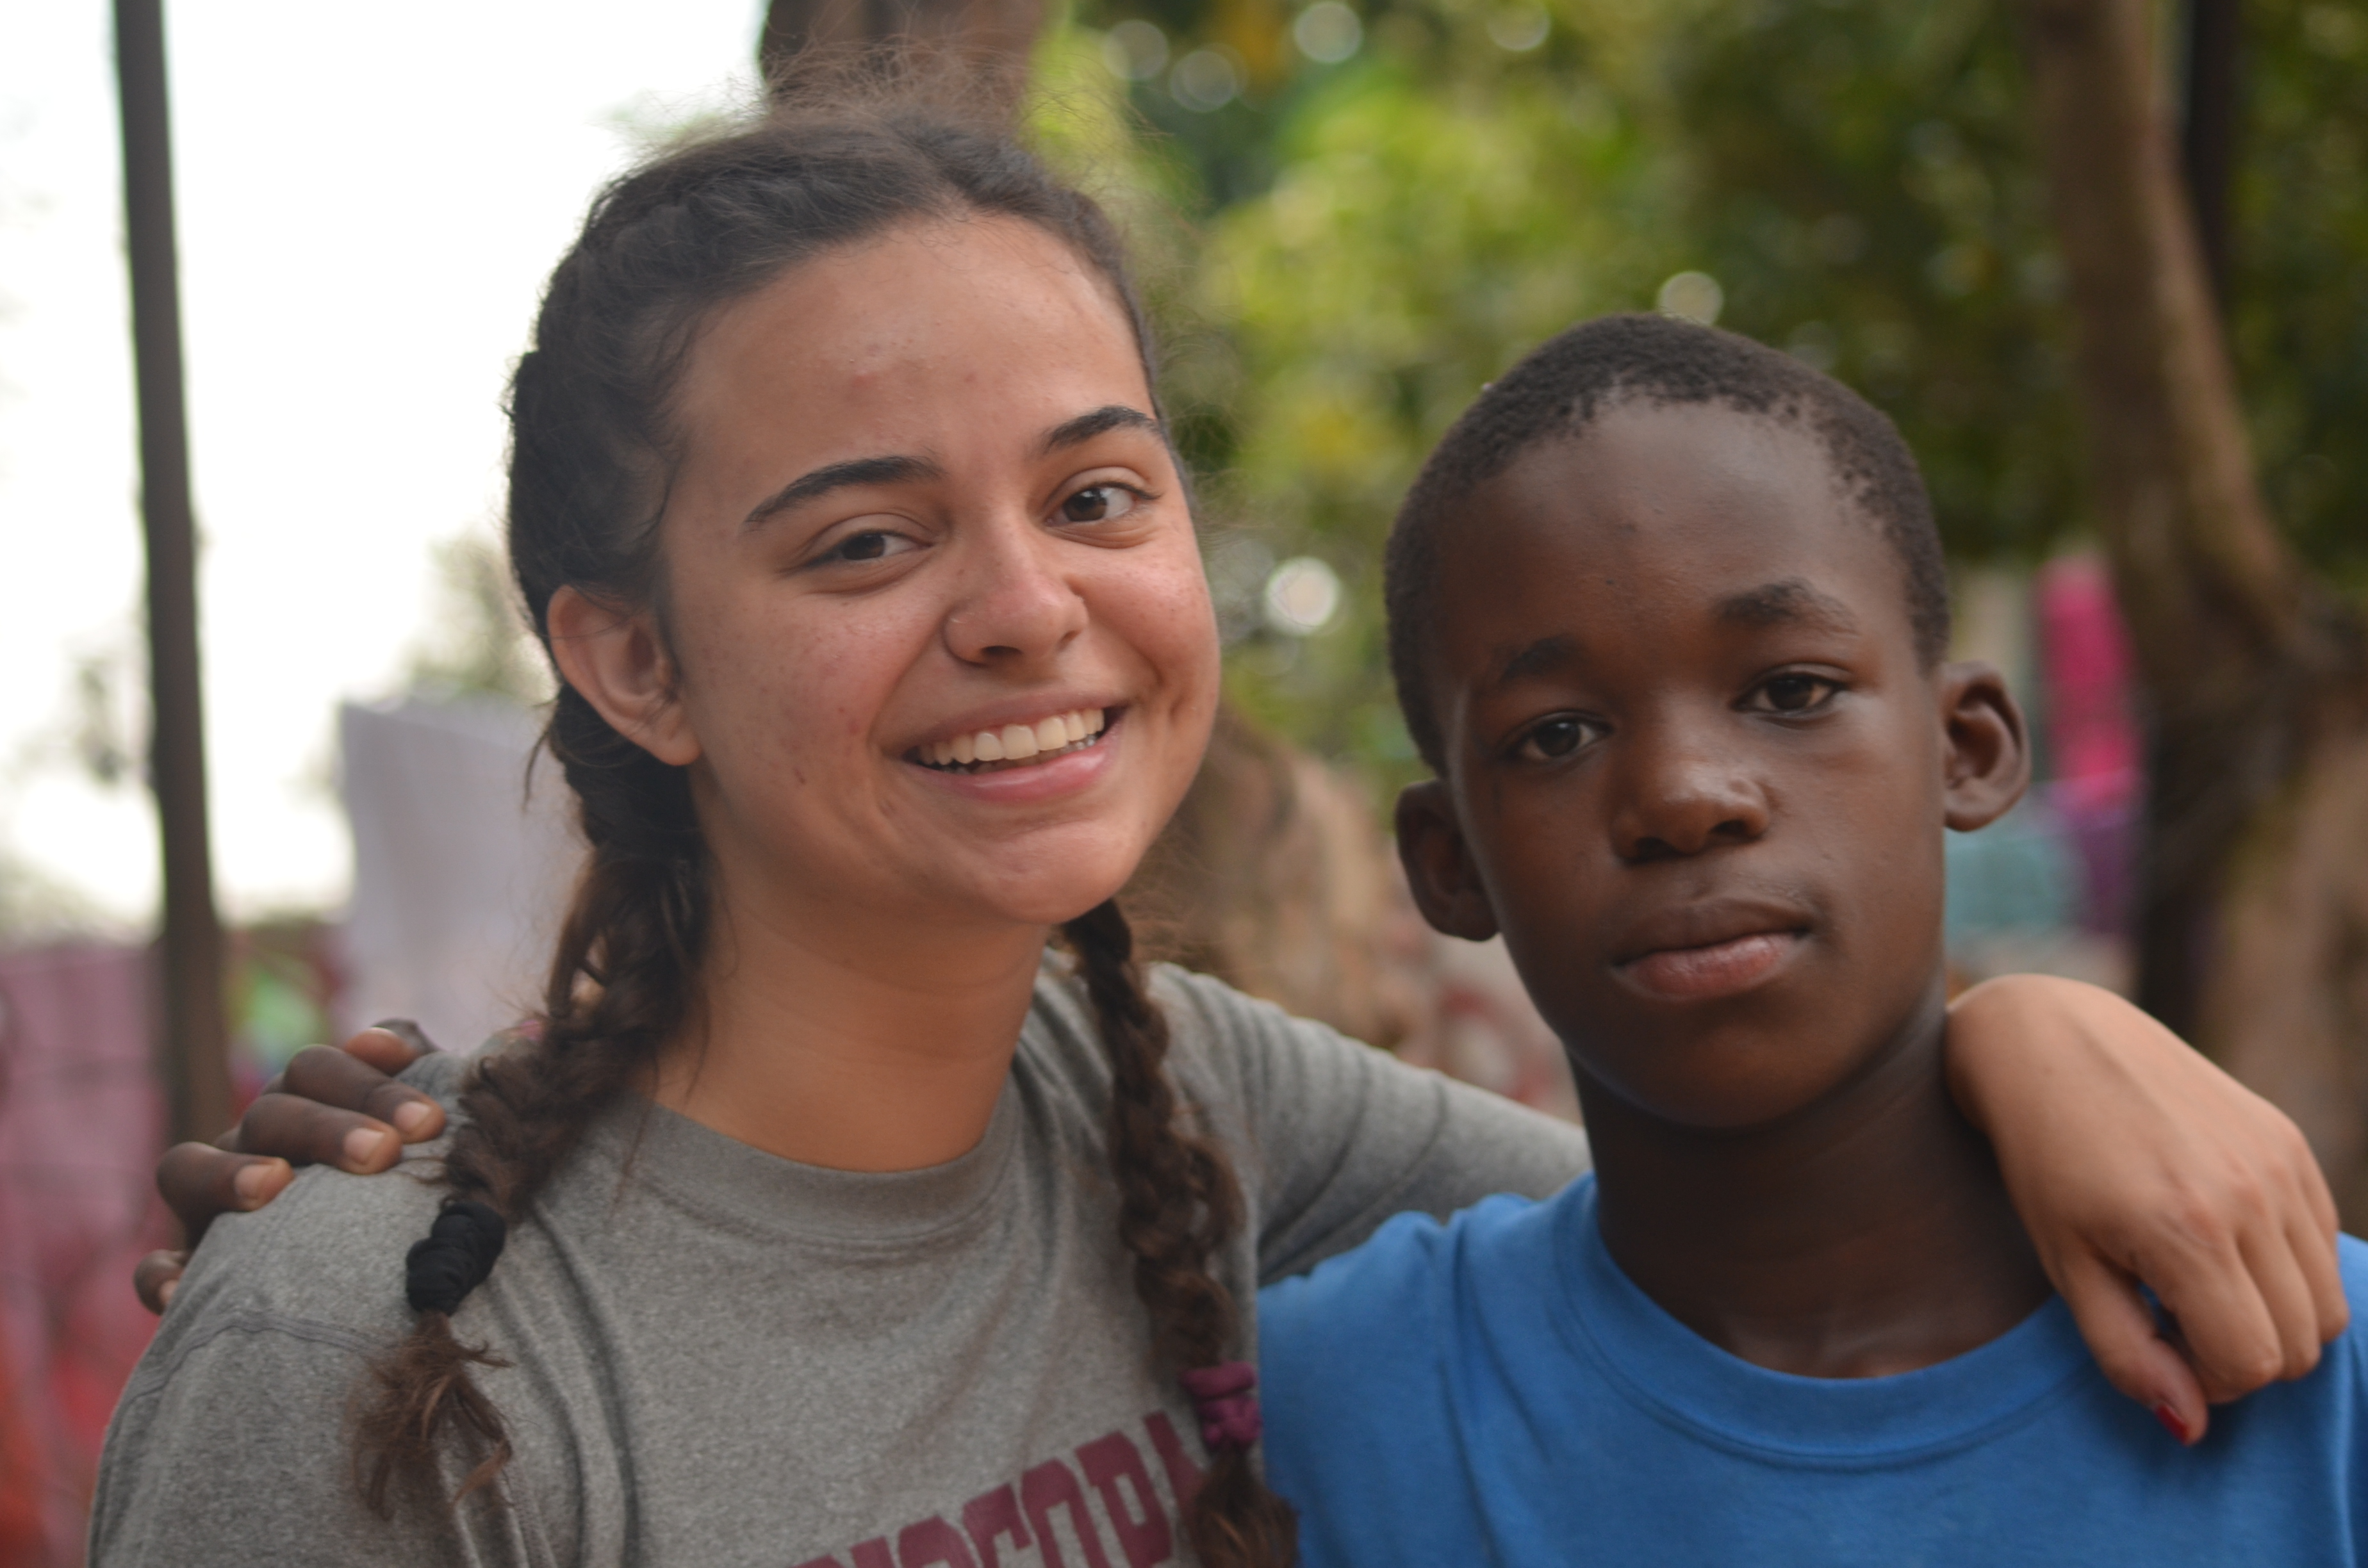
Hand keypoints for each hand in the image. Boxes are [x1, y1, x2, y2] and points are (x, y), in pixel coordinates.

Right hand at [134, 1022, 445, 1313]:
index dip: (371, 1084)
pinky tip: (181, 1291)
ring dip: (226, 1173)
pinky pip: (157, 1266)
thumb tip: (389, 1042)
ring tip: (274, 1184)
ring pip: (186, 1167)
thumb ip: (421, 1073)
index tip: (428, 1122)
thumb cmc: (410, 1183)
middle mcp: (252, 1141)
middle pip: (269, 1111)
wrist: (374, 1272)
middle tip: (382, 1154)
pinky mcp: (190, 1264)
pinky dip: (161, 1276)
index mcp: (306, 1101)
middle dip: (326, 1127)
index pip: (319, 1070)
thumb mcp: (420, 1129)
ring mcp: (210, 1201)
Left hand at [1946, 974, 2345, 1444]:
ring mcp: (2278, 1163)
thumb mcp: (2065, 1265)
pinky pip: (2323, 1243)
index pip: (2250, 1364)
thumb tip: (2189, 1426)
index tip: (2157, 1344)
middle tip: (2172, 1320)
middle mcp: (2249, 1195)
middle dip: (2242, 1356)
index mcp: (2185, 1231)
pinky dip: (2286, 1268)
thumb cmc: (2043, 1162)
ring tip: (2195, 1284)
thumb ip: (2127, 1354)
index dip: (2207, 1381)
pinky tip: (2218, 1242)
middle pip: (2302, 1344)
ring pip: (2328, 1302)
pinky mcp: (2288, 1141)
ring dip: (2273, 1317)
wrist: (2051, 1044)